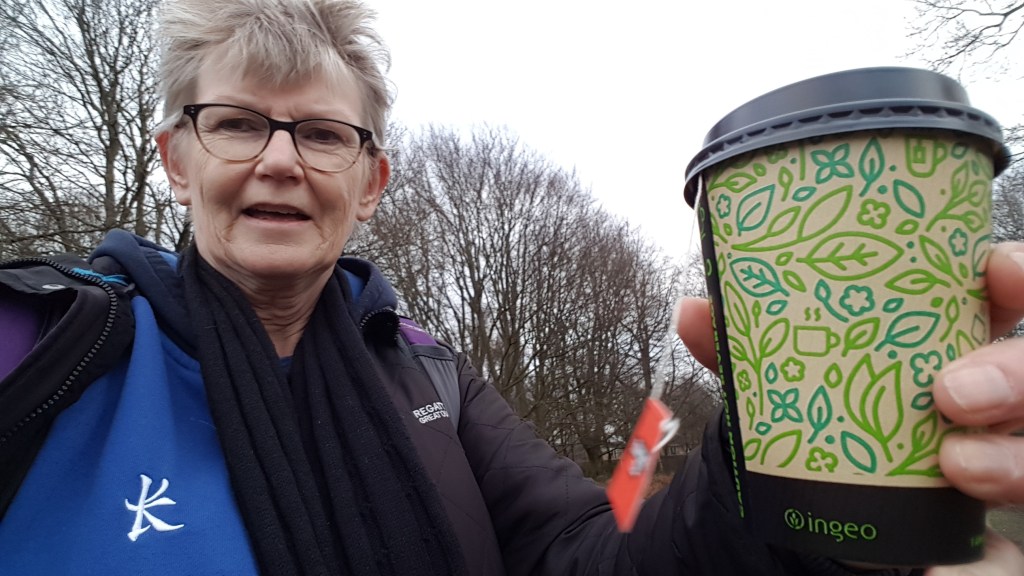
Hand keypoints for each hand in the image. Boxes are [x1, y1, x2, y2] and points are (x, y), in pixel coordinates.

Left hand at [675, 242, 1023, 574]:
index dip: (1019, 274)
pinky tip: (940, 575)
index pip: (1009, 291)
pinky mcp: (983, 540)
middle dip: (1017, 374)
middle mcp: (990, 404)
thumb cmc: (826, 417)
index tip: (993, 270)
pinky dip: (980, 571)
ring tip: (954, 465)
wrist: (821, 509)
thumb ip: (747, 346)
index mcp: (948, 340)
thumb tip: (694, 310)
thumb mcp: (786, 377)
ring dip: (1011, 461)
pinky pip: (1007, 561)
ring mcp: (996, 466)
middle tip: (952, 391)